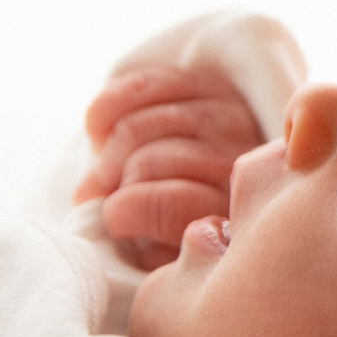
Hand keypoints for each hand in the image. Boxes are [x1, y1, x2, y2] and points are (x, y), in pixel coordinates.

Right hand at [76, 64, 263, 268]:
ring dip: (107, 150)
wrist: (212, 184)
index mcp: (234, 209)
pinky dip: (109, 107)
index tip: (111, 218)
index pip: (172, 204)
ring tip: (105, 170)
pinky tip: (102, 133)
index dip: (128, 211)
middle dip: (111, 180)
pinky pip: (140, 86)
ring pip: (139, 125)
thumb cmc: (183, 228)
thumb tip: (107, 216)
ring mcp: (226, 114)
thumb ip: (146, 247)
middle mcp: (239, 156)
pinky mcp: (208, 82)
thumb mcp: (171, 254)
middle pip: (149, 161)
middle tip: (97, 194)